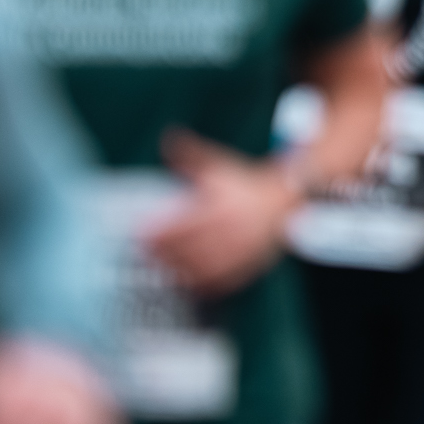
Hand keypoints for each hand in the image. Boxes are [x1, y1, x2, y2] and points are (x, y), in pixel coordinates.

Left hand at [149, 130, 304, 297]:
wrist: (283, 201)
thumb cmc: (245, 182)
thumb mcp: (218, 164)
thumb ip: (191, 155)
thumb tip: (168, 137)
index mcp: (223, 206)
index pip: (184, 224)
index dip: (160, 231)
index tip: (139, 233)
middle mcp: (232, 231)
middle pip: (191, 249)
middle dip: (164, 253)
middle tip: (143, 254)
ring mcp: (241, 252)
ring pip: (205, 269)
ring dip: (180, 272)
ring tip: (161, 270)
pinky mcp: (248, 267)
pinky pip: (223, 282)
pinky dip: (204, 286)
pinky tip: (188, 285)